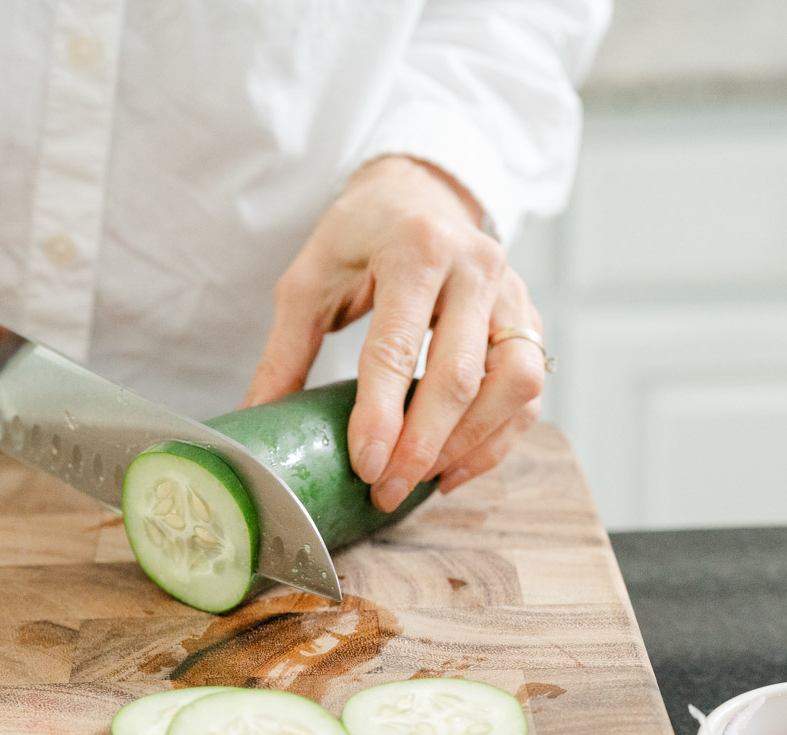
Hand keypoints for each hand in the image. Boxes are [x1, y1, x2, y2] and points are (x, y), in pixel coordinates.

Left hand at [245, 155, 546, 510]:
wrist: (417, 193)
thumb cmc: (358, 236)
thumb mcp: (309, 280)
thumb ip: (284, 351)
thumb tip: (256, 419)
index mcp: (416, 248)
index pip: (398, 346)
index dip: (382, 414)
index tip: (364, 466)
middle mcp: (475, 266)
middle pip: (461, 375)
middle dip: (422, 445)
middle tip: (386, 489)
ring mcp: (512, 292)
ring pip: (515, 385)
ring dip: (470, 445)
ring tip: (420, 480)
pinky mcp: (528, 317)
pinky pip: (530, 389)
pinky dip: (497, 437)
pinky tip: (453, 466)